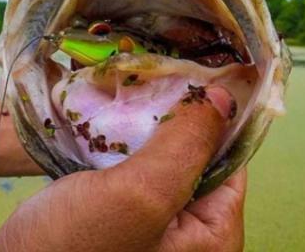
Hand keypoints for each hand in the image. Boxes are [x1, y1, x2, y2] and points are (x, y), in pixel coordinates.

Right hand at [0, 85, 245, 250]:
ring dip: (144, 122)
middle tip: (153, 72)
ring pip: (161, 155)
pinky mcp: (120, 214)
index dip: (214, 112)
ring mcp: (154, 223)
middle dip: (175, 114)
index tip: (193, 70)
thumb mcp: (140, 193)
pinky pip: (132, 166)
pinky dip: (121, 139)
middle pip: (196, 154)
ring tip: (128, 84)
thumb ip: (186, 145)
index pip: (231, 157)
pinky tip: (106, 115)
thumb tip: (226, 97)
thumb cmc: (72, 249)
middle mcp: (190, 231)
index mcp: (213, 235)